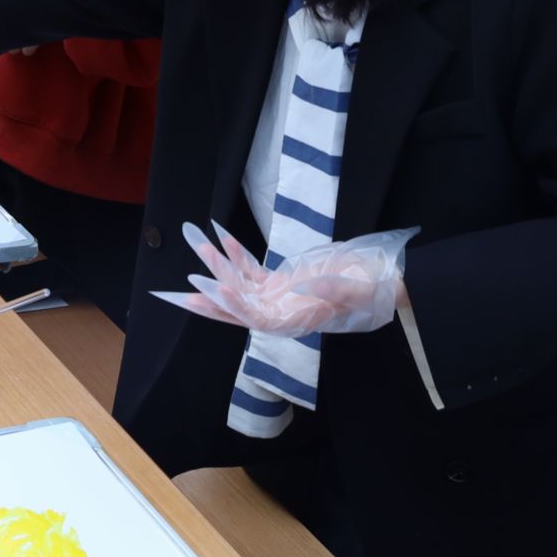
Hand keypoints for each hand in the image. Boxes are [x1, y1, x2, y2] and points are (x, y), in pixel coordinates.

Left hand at [152, 221, 419, 337]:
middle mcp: (278, 312)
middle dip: (206, 298)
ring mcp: (275, 297)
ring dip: (214, 262)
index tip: (216, 288)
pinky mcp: (276, 282)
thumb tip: (309, 288)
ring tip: (193, 238)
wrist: (380, 283)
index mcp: (295, 320)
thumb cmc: (370, 291)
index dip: (235, 305)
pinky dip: (234, 253)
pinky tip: (220, 235)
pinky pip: (249, 269)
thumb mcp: (356, 291)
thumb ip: (332, 292)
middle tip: (176, 292)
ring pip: (237, 283)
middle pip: (234, 307)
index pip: (257, 318)